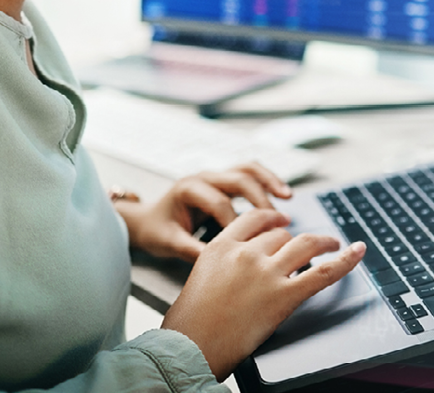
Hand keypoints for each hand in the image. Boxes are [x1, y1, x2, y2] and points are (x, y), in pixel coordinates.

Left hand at [111, 162, 291, 261]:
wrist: (147, 219)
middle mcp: (203, 177)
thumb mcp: (169, 242)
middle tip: (278, 220)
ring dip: (269, 181)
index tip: (251, 245)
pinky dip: (266, 180)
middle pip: (238, 179)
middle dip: (260, 199)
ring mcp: (215, 176)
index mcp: (188, 189)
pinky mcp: (223, 181)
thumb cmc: (156, 229)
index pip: (219, 203)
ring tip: (287, 196)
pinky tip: (282, 193)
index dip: (237, 224)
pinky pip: (249, 173)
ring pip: (247, 169)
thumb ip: (193, 251)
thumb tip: (220, 264)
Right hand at [161, 208, 365, 380]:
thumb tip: (245, 267)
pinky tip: (357, 251)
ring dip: (323, 241)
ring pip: (304, 244)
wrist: (189, 348)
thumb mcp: (200, 277)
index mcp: (222, 246)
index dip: (274, 219)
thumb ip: (225, 264)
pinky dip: (345, 260)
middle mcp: (246, 253)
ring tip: (333, 243)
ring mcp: (266, 273)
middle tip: (306, 248)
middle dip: (293, 242)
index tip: (283, 222)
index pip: (256, 219)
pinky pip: (323, 272)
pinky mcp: (284, 296)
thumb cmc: (190, 323)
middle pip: (281, 235)